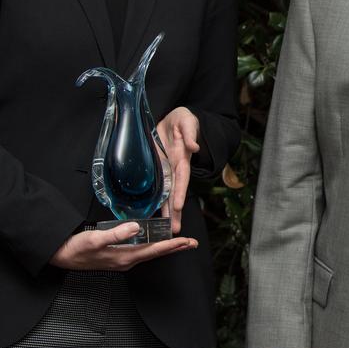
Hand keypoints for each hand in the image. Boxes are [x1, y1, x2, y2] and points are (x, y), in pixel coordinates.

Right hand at [49, 223, 196, 270]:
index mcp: (125, 256)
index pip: (155, 250)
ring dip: (165, 248)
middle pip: (156, 253)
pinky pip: (141, 252)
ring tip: (179, 243)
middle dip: (175, 248)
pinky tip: (154, 243)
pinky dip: (152, 247)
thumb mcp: (96, 239)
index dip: (172, 245)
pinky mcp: (117, 257)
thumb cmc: (77, 249)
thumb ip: (116, 234)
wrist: (62, 256)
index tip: (186, 241)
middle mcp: (126, 260)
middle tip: (191, 244)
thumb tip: (136, 228)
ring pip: (150, 253)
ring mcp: (122, 260)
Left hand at [157, 106, 200, 234]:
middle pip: (175, 192)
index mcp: (182, 157)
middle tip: (174, 229)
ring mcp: (166, 170)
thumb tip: (194, 146)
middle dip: (175, 211)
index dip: (180, 191)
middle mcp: (175, 167)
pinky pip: (157, 187)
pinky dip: (157, 200)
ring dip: (167, 211)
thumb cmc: (181, 119)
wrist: (170, 118)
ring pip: (166, 194)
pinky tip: (154, 213)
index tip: (178, 206)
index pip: (181, 177)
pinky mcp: (157, 169)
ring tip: (167, 228)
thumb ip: (190, 133)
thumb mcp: (187, 121)